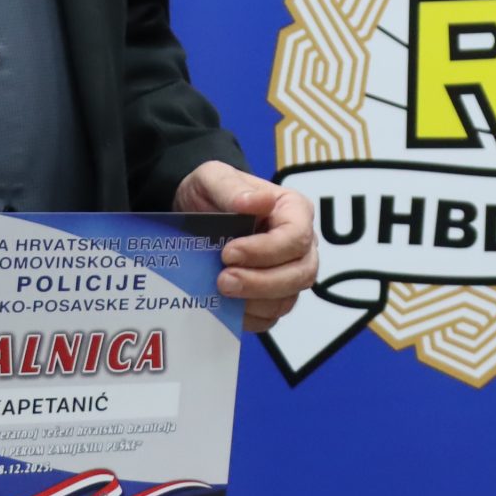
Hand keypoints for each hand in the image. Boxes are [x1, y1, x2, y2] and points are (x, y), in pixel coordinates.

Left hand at [175, 160, 317, 331]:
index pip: (296, 237)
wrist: (194, 213)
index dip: (266, 250)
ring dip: (254, 302)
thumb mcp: (214, 178)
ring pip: (288, 299)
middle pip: (301, 273)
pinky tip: (225, 306)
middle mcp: (300, 245)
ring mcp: (289, 273)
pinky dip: (249, 318)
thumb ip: (233, 188)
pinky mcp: (272, 296)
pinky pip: (271, 318)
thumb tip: (256, 202)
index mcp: (294, 211)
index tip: (228, 252)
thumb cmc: (211, 192)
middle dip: (261, 282)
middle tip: (223, 281)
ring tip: (220, 292)